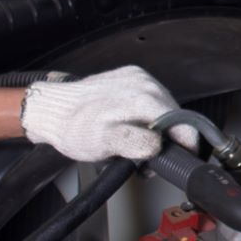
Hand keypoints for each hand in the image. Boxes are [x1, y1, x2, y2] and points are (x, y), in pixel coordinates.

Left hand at [21, 67, 187, 160]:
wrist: (52, 111)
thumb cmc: (74, 128)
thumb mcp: (106, 143)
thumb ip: (138, 144)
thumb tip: (160, 145)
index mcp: (143, 97)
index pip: (182, 123)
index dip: (188, 145)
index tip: (186, 160)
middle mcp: (144, 82)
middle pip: (174, 116)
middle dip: (169, 141)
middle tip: (152, 162)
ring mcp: (137, 78)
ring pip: (163, 109)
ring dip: (158, 130)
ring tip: (138, 147)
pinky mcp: (129, 79)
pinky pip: (149, 101)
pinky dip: (146, 118)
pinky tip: (132, 130)